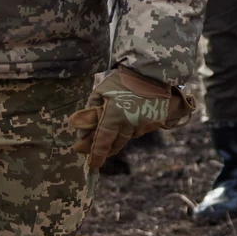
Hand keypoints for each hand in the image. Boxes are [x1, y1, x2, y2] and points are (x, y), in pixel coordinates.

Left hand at [67, 66, 194, 168]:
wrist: (150, 70)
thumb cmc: (120, 80)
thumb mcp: (100, 92)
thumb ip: (90, 113)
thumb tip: (80, 130)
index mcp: (114, 116)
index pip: (102, 142)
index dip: (96, 155)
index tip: (92, 165)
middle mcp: (130, 123)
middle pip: (116, 143)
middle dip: (108, 148)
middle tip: (100, 150)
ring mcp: (144, 123)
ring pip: (129, 137)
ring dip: (120, 136)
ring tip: (117, 125)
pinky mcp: (156, 121)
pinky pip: (142, 130)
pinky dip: (134, 127)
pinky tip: (132, 116)